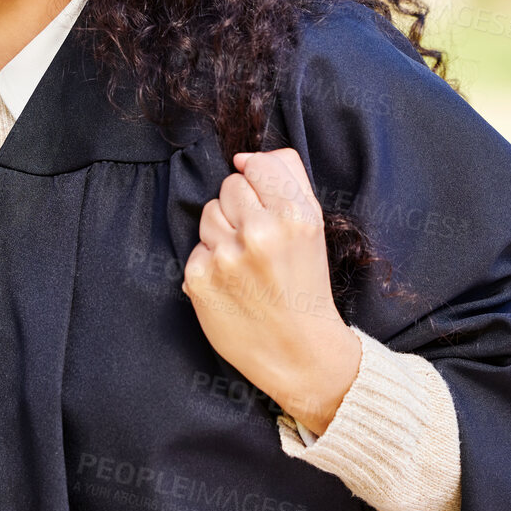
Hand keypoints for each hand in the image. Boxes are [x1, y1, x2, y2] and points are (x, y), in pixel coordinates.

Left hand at [182, 148, 360, 434]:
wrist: (300, 353)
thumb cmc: (306, 284)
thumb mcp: (314, 225)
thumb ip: (286, 177)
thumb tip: (242, 158)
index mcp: (294, 214)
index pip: (256, 166)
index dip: (260, 185)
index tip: (266, 207)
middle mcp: (260, 232)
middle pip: (229, 186)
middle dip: (241, 209)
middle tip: (259, 243)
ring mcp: (226, 257)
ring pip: (208, 214)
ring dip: (222, 233)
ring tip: (245, 263)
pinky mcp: (200, 279)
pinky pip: (196, 248)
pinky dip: (209, 264)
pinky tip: (230, 284)